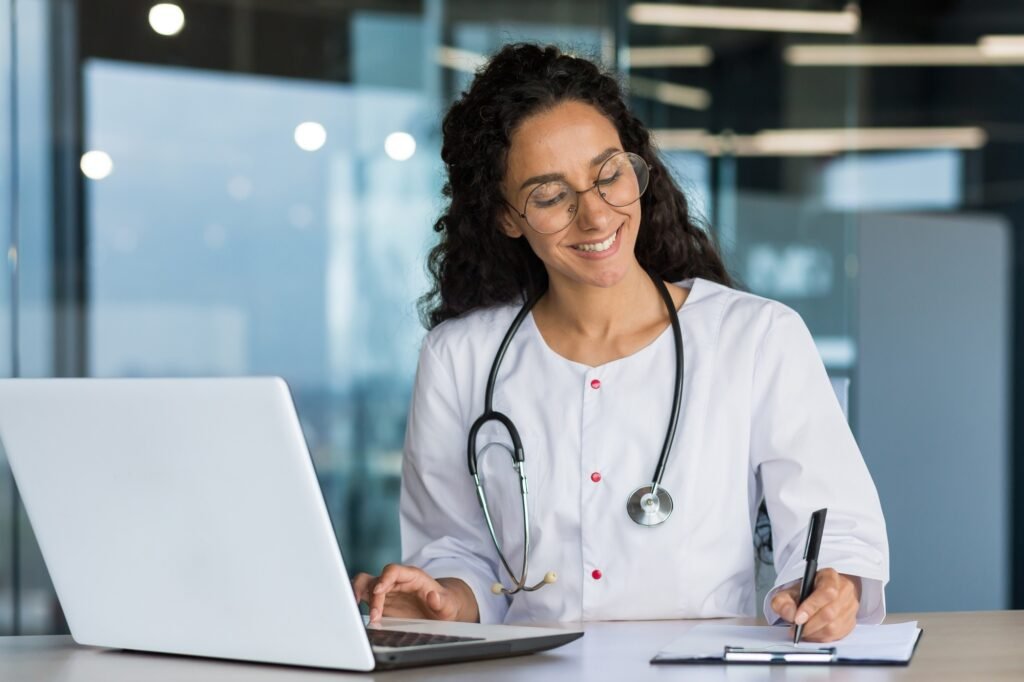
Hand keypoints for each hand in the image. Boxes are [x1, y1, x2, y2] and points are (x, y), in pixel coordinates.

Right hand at [351, 564, 478, 623]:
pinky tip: (361, 617)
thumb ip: (442, 601)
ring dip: (360, 598)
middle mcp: (397, 582)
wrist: (442, 610)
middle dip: (371, 596)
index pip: (393, 571)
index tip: (378, 591)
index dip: (384, 579)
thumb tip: (433, 596)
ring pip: (365, 585)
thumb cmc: (446, 604)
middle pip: (375, 580)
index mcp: (412, 577)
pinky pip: (364, 597)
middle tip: (374, 615)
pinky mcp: (381, 602)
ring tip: (363, 616)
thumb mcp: (449, 605)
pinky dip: (359, 604)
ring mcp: (387, 591)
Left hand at [770, 568, 861, 641]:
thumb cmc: (804, 592)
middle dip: (810, 625)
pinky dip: (822, 638)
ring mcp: (851, 606)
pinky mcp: (851, 622)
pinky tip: (813, 634)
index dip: (811, 607)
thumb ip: (783, 601)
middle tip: (796, 629)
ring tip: (803, 631)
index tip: (797, 619)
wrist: (817, 593)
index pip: (826, 592)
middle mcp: (845, 590)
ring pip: (834, 627)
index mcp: (829, 576)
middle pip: (830, 613)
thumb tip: (790, 614)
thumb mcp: (788, 591)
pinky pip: (837, 636)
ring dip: (815, 633)